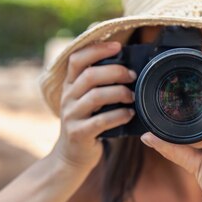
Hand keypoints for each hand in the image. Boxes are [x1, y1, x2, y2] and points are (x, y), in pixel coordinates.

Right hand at [50, 41, 136, 170]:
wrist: (72, 155)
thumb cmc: (89, 122)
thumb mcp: (89, 100)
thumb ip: (101, 84)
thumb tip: (131, 66)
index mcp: (70, 85)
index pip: (77, 59)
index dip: (96, 49)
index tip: (118, 46)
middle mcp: (68, 97)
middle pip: (89, 75)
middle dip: (115, 72)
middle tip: (133, 75)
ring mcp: (71, 116)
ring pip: (95, 96)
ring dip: (119, 93)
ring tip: (133, 96)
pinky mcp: (78, 133)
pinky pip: (100, 121)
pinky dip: (118, 115)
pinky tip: (130, 114)